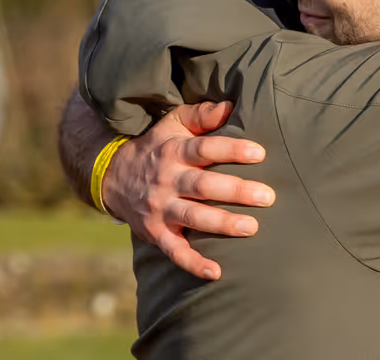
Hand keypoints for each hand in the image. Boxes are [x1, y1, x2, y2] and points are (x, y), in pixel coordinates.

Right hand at [104, 101, 275, 280]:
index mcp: (174, 152)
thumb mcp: (172, 124)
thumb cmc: (156, 147)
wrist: (112, 176)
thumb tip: (232, 106)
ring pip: (193, 217)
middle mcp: (167, 180)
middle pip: (203, 185)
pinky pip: (175, 251)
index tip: (259, 152)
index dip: (231, 149)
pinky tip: (216, 272)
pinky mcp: (156, 232)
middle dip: (235, 191)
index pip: (204, 149)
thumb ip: (201, 115)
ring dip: (222, 224)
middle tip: (267, 196)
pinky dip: (193, 263)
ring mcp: (160, 208)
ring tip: (251, 227)